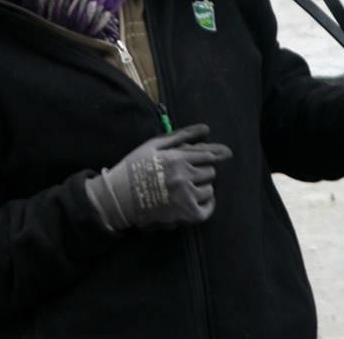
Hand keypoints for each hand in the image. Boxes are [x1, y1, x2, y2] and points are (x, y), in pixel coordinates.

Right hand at [85, 123, 232, 231]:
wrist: (119, 196)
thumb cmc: (135, 166)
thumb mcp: (154, 144)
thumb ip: (182, 136)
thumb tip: (206, 128)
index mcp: (177, 158)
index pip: (207, 155)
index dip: (213, 154)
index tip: (223, 154)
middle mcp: (184, 177)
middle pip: (210, 171)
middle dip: (203, 169)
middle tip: (191, 171)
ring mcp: (185, 197)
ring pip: (210, 189)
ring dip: (203, 186)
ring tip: (190, 185)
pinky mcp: (183, 215)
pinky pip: (207, 210)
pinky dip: (207, 205)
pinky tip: (200, 200)